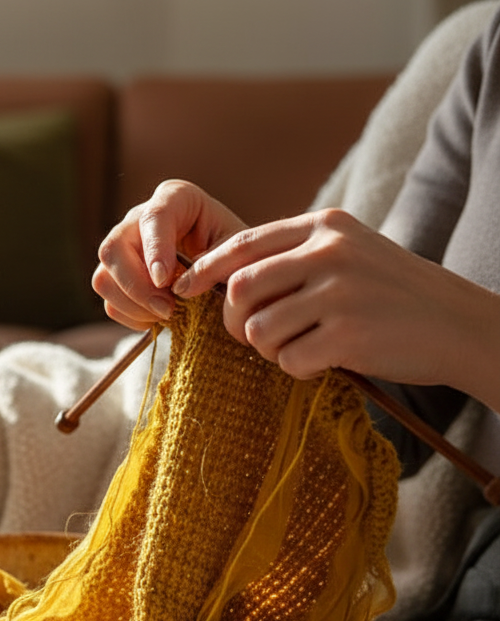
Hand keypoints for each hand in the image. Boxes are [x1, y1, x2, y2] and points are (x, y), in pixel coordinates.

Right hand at [93, 180, 246, 329]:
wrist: (233, 270)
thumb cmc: (239, 254)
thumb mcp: (238, 252)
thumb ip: (214, 264)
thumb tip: (178, 289)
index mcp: (176, 199)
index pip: (153, 218)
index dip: (155, 250)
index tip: (164, 281)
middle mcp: (140, 219)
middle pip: (114, 248)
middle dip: (137, 286)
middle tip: (168, 309)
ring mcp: (125, 248)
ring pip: (104, 277)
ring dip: (133, 305)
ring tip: (168, 315)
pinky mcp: (118, 276)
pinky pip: (108, 300)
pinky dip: (131, 316)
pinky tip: (158, 318)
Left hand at [173, 208, 499, 409]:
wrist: (460, 325)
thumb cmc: (394, 295)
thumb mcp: (349, 253)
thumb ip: (295, 256)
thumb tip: (223, 279)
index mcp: (325, 226)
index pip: (244, 243)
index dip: (206, 269)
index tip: (185, 289)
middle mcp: (330, 252)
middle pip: (240, 289)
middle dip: (234, 321)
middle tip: (254, 336)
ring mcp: (340, 292)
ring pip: (258, 330)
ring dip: (271, 350)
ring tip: (305, 347)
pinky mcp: (348, 335)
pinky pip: (289, 360)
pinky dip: (298, 369)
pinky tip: (326, 362)